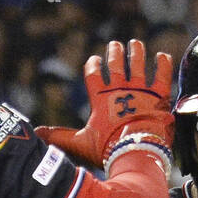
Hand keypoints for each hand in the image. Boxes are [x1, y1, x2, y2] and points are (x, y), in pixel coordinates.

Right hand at [36, 39, 173, 169]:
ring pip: (138, 64)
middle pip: (116, 64)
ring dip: (136, 52)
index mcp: (101, 99)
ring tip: (135, 44)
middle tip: (115, 44)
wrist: (135, 153)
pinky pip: (162, 75)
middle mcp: (120, 90)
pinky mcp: (159, 96)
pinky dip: (163, 64)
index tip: (94, 59)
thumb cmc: (107, 149)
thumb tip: (35, 133)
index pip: (94, 74)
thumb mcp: (80, 143)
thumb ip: (59, 136)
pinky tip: (162, 56)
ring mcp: (141, 91)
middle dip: (114, 52)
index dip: (93, 65)